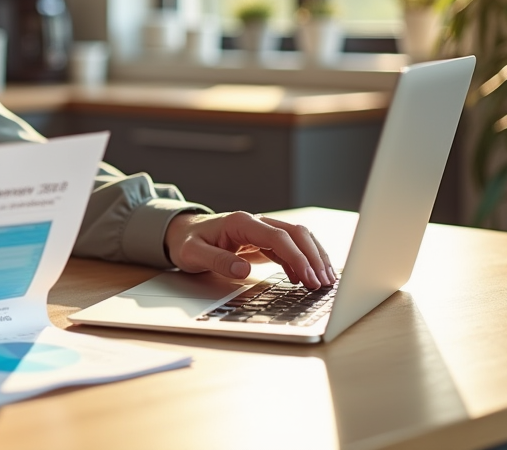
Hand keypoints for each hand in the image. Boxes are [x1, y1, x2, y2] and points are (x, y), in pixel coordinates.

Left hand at [165, 211, 335, 289]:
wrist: (182, 233)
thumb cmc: (187, 242)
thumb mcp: (193, 253)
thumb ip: (217, 260)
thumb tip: (243, 269)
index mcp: (241, 222)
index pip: (278, 237)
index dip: (296, 256)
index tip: (309, 276)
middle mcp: (255, 222)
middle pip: (295, 234)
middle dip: (313, 257)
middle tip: (323, 283)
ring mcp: (261, 231)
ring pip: (297, 239)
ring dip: (313, 258)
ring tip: (324, 281)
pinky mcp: (262, 241)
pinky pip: (288, 248)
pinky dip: (302, 261)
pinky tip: (307, 278)